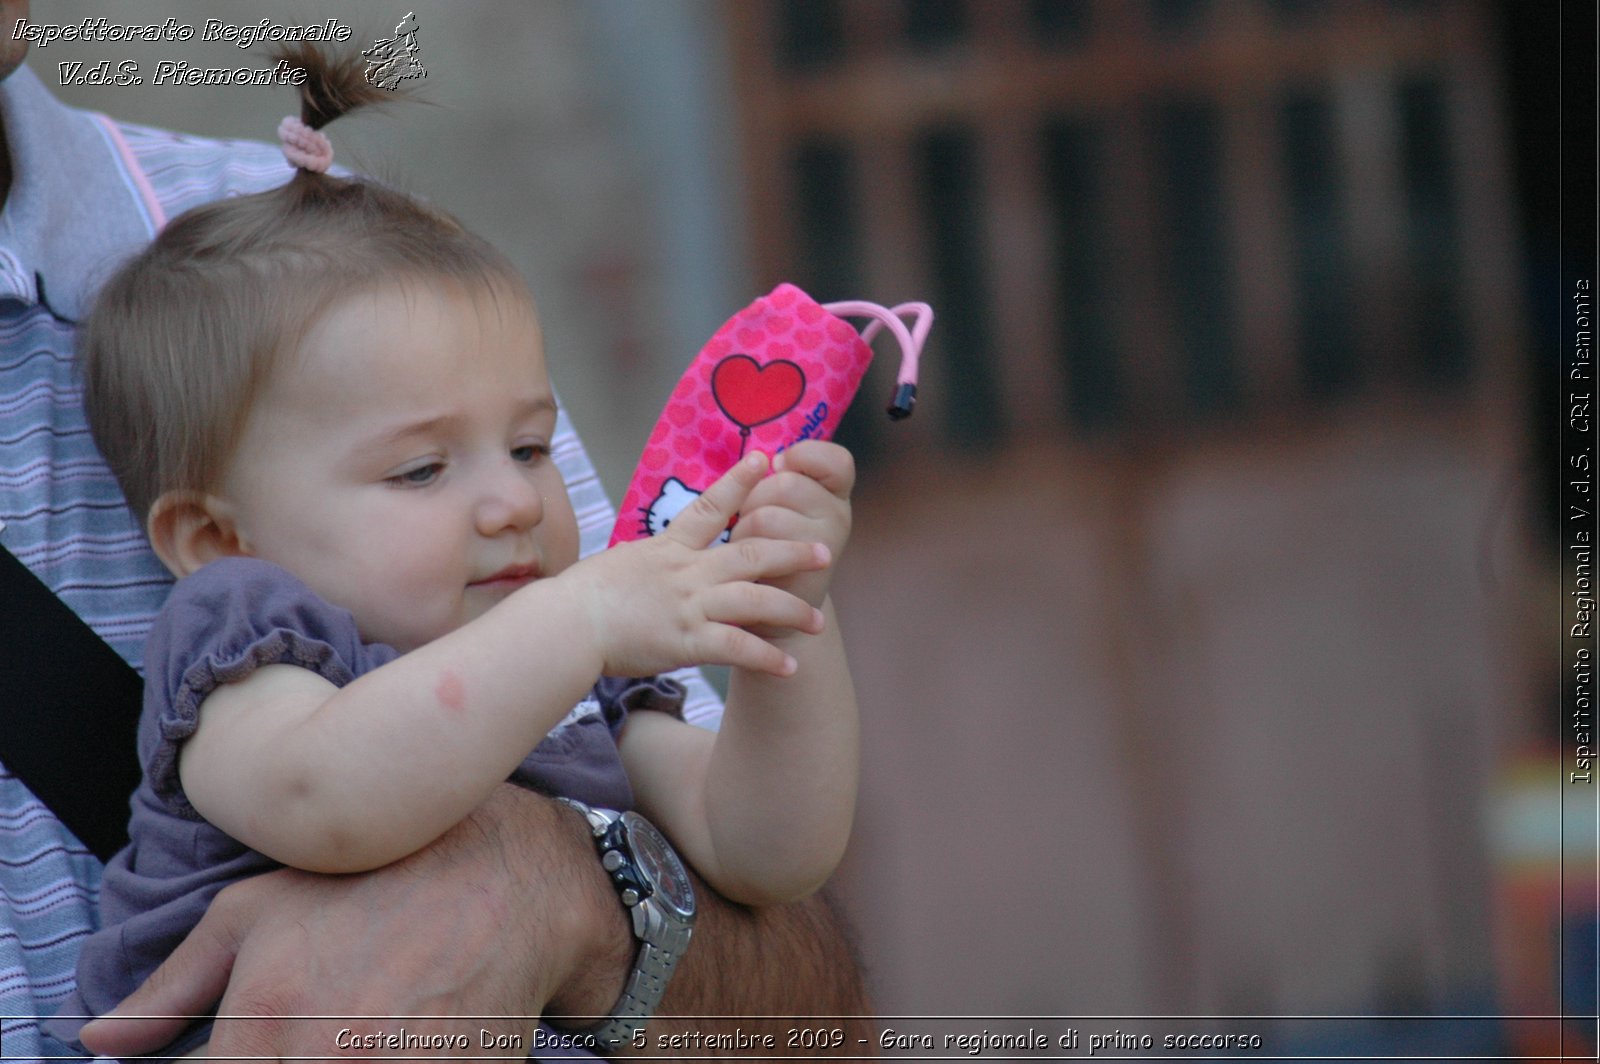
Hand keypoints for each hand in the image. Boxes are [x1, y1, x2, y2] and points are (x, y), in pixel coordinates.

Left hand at [79, 787, 630, 1059]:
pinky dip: (391, 1062)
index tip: (253, 1046)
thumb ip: (174, 984)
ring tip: (362, 1030)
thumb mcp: (259, 910)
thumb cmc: (373, 884)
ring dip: (346, 1060)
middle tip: (319, 1030)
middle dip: (282, 1058)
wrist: (507, 877)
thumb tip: (101, 1040)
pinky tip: (396, 1040)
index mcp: (262, 1032)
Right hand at [558, 451, 828, 678]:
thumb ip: (645, 562)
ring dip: (791, 610)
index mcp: (668, 549)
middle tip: (825, 550)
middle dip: (791, 551)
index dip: (740, 483)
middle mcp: (686, 572)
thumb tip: (647, 560)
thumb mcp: (618, 564)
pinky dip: (766, 657)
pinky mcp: (686, 641)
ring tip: (818, 620)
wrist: (565, 624)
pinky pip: (737, 648)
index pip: (710, 507)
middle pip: (751, 553)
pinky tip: (790, 667)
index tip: (765, 460)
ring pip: (755, 600)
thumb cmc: (580, 598)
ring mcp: (688, 605)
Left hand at [731, 440, 854, 609]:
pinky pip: (756, 549)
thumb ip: (783, 476)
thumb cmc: (771, 540)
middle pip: (786, 484)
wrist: (777, 608)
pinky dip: (741, 554)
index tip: (781, 467)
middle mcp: (839, 518)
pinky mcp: (800, 577)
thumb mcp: (784, 501)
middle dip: (757, 498)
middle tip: (759, 519)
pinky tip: (750, 565)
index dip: (804, 456)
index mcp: (837, 494)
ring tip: (751, 545)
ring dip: (744, 528)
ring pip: (765, 517)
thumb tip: (766, 460)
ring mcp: (824, 549)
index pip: (836, 461)